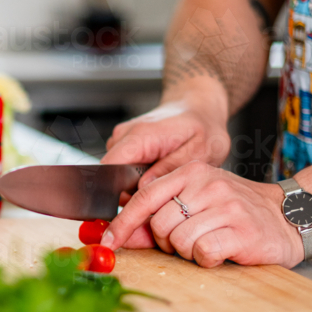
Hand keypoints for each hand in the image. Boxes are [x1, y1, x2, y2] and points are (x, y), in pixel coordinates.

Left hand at [100, 161, 304, 267]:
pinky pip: (203, 251)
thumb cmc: (235, 213)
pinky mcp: (242, 229)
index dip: (123, 222)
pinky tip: (221, 251)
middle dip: (166, 242)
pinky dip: (207, 259)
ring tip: (208, 243)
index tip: (109, 241)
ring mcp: (227, 205)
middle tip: (188, 240)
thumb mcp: (195, 205)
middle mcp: (208, 184)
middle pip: (158, 223)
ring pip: (179, 240)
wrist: (289, 218)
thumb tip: (122, 236)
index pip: (145, 197)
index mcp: (192, 172)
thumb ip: (158, 217)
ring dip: (188, 252)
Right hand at [101, 90, 230, 188]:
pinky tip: (155, 171)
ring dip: (133, 183)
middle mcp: (126, 134)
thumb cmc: (202, 127)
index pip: (108, 168)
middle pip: (110, 174)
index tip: (137, 203)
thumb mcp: (198, 152)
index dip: (117, 191)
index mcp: (141, 135)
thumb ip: (169, 169)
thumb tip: (143, 188)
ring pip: (115, 173)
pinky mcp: (125, 142)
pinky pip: (121, 166)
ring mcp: (123, 137)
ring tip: (160, 179)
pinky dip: (135, 175)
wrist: (199, 107)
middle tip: (158, 194)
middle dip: (129, 191)